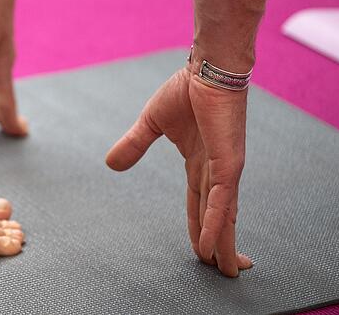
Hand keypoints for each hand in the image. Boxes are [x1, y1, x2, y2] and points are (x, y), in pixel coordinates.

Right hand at [105, 68, 252, 276]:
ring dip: (223, 243)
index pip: (200, 202)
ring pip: (223, 215)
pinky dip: (215, 223)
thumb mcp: (151, 123)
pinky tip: (210, 245)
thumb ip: (134, 145)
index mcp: (201, 161)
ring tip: (226, 270)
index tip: (200, 249)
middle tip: (226, 271)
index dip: (199, 226)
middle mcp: (216, 170)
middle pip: (217, 216)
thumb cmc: (186, 89)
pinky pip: (220, 200)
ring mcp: (224, 168)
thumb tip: (110, 164)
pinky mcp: (227, 163)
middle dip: (221, 244)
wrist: (206, 68)